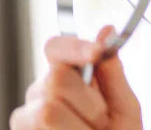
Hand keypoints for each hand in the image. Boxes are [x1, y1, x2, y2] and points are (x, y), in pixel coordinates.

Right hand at [10, 25, 142, 129]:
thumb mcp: (124, 105)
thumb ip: (113, 72)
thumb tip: (107, 30)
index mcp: (67, 76)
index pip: (57, 48)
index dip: (74, 47)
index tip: (96, 52)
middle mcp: (41, 93)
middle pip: (55, 80)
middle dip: (89, 104)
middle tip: (102, 121)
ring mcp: (26, 118)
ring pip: (47, 111)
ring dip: (81, 127)